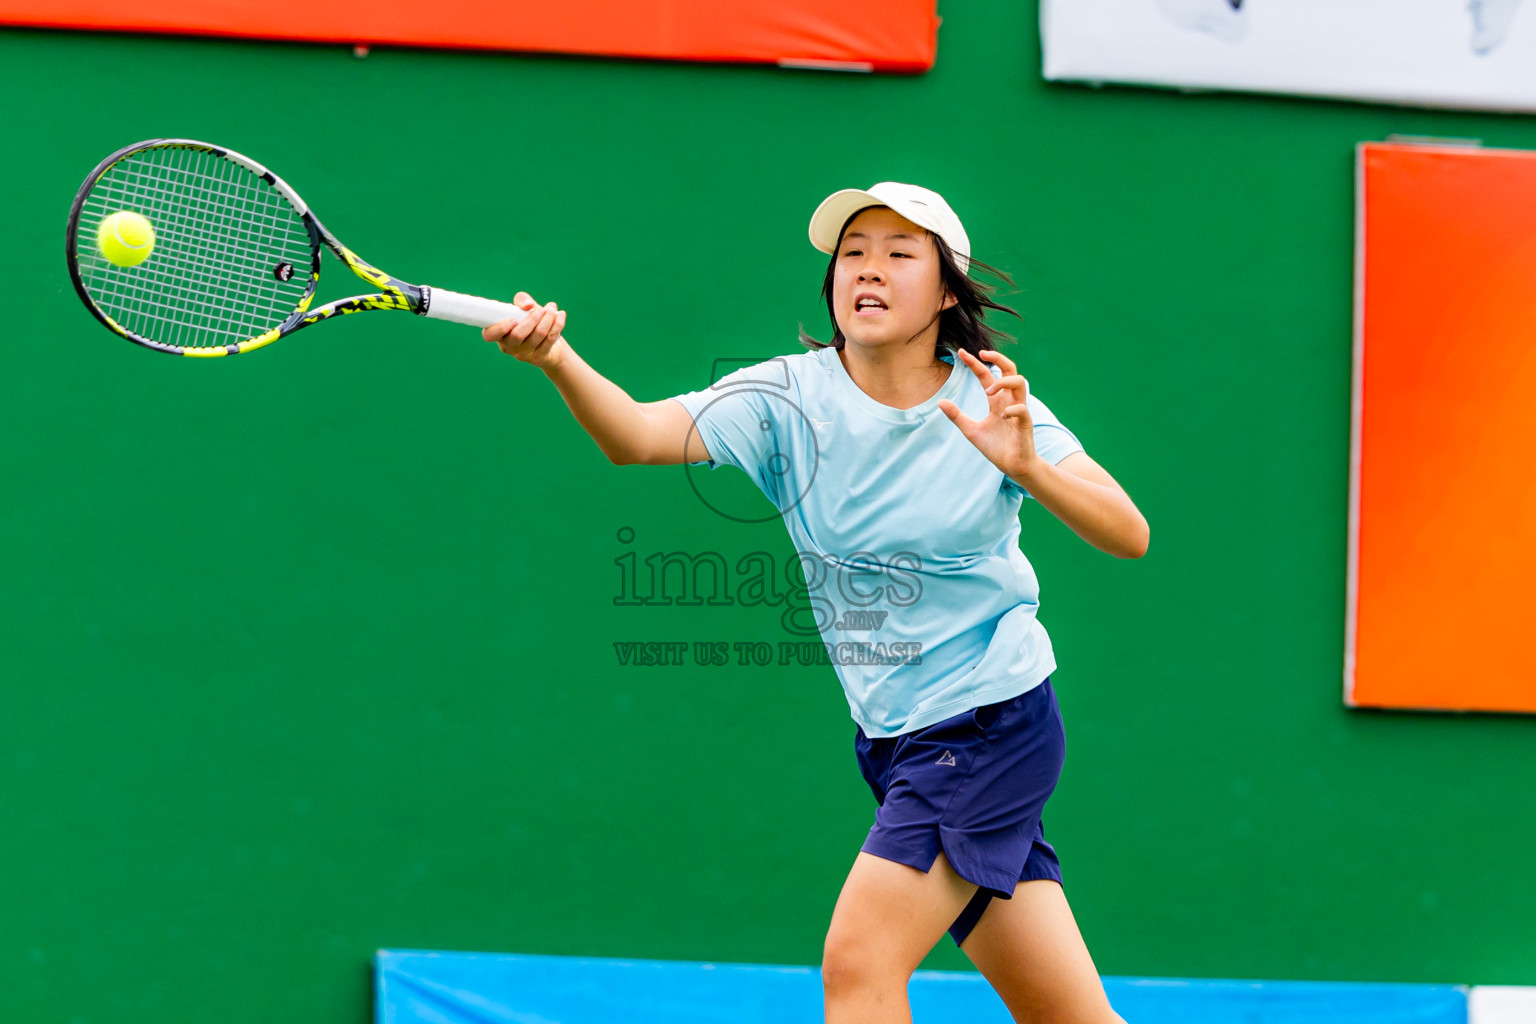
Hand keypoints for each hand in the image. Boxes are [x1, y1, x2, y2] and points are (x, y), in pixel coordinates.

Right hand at [482, 292, 566, 369]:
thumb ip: (522, 301)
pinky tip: (561, 315)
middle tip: (542, 309)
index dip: (500, 328)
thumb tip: (528, 305)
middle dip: (532, 319)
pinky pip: (550, 339)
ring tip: (552, 307)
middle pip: (518, 335)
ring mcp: (523, 354)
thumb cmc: (530, 322)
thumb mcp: (522, 309)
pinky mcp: (539, 357)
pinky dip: (557, 324)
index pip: (489, 335)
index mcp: (499, 334)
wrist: (548, 342)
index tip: (513, 319)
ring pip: (537, 335)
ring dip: (548, 318)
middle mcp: (509, 346)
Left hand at [936, 348, 1042, 482]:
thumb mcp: (971, 431)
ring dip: (1002, 382)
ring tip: (987, 392)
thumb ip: (957, 416)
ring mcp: (1019, 410)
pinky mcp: (1025, 423)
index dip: (975, 363)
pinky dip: (1012, 409)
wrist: (1012, 466)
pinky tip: (1002, 416)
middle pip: (1010, 370)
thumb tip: (941, 401)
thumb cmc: (996, 448)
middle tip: (982, 354)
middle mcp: (1009, 401)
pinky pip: (1022, 409)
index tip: (961, 352)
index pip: (987, 375)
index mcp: (997, 401)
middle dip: (998, 358)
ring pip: (1019, 382)